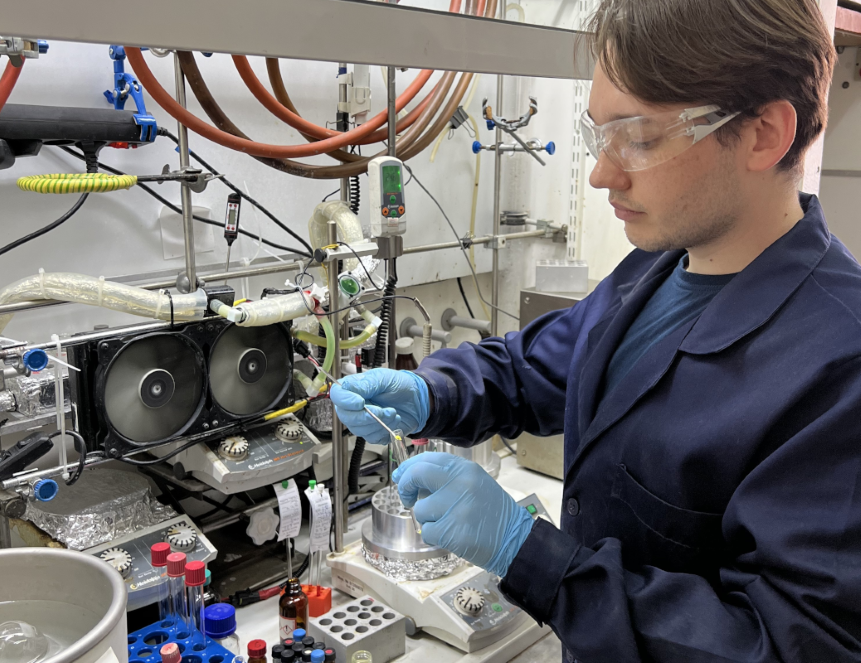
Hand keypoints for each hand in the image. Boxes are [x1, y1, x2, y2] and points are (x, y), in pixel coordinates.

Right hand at [329, 369, 429, 443]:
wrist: (417, 400)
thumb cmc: (399, 385)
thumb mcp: (384, 378)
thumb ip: (367, 384)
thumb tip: (350, 388)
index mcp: (353, 389)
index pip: (337, 396)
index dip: (346, 401)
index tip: (360, 402)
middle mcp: (353, 406)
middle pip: (346, 417)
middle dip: (367, 416)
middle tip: (383, 410)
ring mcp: (362, 421)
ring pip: (359, 430)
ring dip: (379, 423)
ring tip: (393, 412)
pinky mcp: (372, 433)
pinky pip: (372, 438)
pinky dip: (385, 430)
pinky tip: (394, 420)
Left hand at [393, 452, 534, 576]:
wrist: (514, 539)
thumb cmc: (492, 513)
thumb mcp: (475, 483)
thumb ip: (448, 478)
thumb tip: (414, 479)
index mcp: (465, 469)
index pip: (427, 459)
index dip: (409, 467)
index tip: (401, 476)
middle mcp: (459, 483)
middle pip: (417, 474)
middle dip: (406, 486)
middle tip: (408, 498)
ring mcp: (455, 506)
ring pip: (420, 509)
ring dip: (428, 519)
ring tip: (448, 523)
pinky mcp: (450, 530)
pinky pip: (426, 531)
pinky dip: (433, 536)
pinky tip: (451, 535)